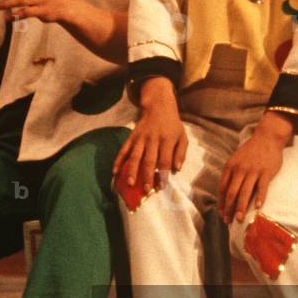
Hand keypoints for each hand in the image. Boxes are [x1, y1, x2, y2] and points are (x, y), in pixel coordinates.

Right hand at [112, 77, 186, 194]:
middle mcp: (153, 139)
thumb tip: (176, 169)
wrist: (158, 106)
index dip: (163, 174)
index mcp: (167, 140)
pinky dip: (118, 160)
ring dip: (132, 170)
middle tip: (146, 190)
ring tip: (130, 183)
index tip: (161, 187)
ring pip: (135, 156)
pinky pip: (124, 149)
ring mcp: (140, 138)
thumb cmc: (172, 125)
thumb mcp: (182, 137)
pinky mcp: (131, 136)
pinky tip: (115, 171)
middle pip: (149, 160)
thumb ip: (181, 153)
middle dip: (147, 176)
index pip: (165, 161)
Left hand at [218, 113, 292, 222]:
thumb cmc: (251, 151)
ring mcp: (253, 170)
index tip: (221, 214)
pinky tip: (256, 207)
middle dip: (229, 208)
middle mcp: (240, 169)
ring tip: (239, 219)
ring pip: (245, 192)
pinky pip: (261, 187)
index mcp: (230, 166)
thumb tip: (226, 193)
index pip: (223, 188)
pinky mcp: (266, 171)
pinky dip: (259, 198)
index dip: (221, 202)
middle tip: (228, 221)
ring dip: (241, 207)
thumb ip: (231, 174)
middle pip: (232, 192)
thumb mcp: (236, 160)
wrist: (267, 137)